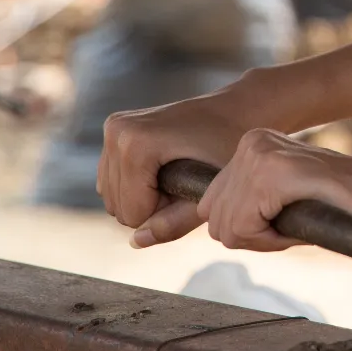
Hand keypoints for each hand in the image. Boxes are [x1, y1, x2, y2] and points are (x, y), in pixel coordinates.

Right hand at [98, 88, 258, 247]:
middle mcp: (117, 131)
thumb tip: (136, 241)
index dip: (165, 212)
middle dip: (153, 206)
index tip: (192, 188)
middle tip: (187, 181)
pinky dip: (136, 185)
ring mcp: (113, 127)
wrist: (239, 108)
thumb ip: (174, 222)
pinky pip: (112, 180)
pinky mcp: (114, 129)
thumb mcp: (209, 190)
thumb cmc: (230, 148)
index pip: (131, 213)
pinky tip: (165, 168)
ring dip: (144, 197)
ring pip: (113, 196)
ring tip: (179, 174)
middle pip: (118, 206)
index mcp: (135, 143)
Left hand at [200, 129, 351, 251]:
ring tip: (297, 219)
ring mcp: (259, 155)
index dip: (245, 226)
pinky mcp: (271, 173)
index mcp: (250, 143)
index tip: (282, 219)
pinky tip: (299, 220)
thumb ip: (244, 201)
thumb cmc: (335, 202)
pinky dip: (269, 239)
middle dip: (249, 234)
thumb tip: (208, 220)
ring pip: (225, 227)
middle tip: (290, 224)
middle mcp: (249, 142)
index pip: (212, 203)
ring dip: (260, 237)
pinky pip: (243, 228)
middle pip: (214, 217)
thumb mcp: (278, 197)